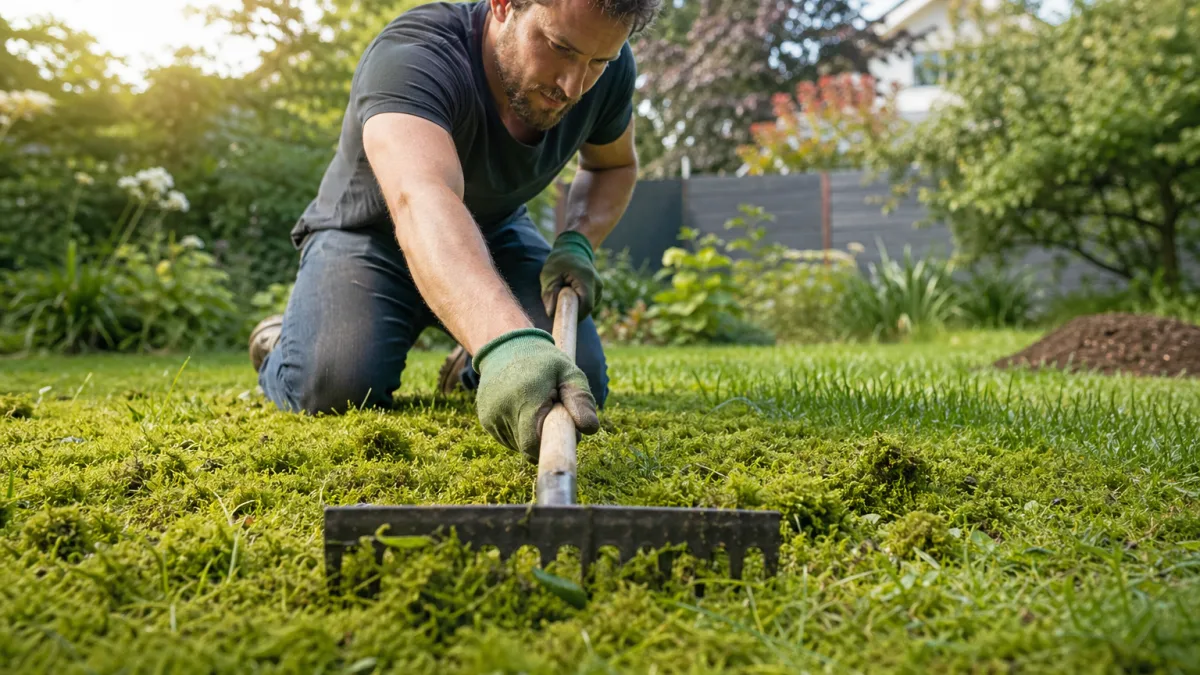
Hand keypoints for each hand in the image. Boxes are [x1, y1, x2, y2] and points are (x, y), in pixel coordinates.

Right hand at [472, 328, 599, 458]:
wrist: (506, 347)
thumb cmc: (544, 361)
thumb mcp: (569, 371)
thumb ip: (581, 399)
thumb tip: (590, 428)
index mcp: (525, 397)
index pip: (533, 444)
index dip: (551, 446)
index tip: (562, 437)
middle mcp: (503, 409)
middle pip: (528, 447)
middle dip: (545, 438)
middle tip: (554, 414)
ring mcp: (490, 416)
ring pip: (518, 445)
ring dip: (532, 435)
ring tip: (537, 407)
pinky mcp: (485, 420)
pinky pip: (509, 439)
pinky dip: (520, 431)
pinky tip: (523, 409)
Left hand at [540, 231, 602, 320]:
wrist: (573, 249)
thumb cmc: (559, 261)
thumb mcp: (549, 276)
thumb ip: (550, 295)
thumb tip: (551, 315)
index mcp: (586, 278)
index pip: (586, 305)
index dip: (575, 316)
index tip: (563, 319)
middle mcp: (597, 283)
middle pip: (587, 308)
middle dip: (573, 312)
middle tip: (558, 307)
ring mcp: (599, 287)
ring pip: (588, 307)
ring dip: (575, 307)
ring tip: (565, 294)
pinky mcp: (598, 291)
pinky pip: (588, 304)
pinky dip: (578, 303)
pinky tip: (571, 293)